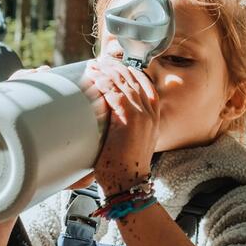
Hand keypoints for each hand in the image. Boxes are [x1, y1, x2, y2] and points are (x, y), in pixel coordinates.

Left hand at [85, 57, 157, 190]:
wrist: (129, 183)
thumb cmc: (125, 166)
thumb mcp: (133, 141)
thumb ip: (127, 125)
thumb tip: (109, 116)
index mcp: (153, 116)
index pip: (143, 84)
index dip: (128, 71)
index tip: (113, 66)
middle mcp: (150, 112)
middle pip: (133, 79)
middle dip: (115, 67)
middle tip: (99, 62)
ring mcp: (141, 115)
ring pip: (123, 83)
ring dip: (106, 71)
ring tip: (93, 66)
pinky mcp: (128, 119)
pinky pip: (114, 93)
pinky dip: (102, 82)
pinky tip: (92, 77)